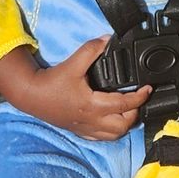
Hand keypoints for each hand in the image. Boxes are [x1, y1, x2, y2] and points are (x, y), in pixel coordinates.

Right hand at [11, 37, 151, 142]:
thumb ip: (91, 49)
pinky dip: (111, 132)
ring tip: (127, 110)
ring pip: (114, 135)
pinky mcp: (79, 130)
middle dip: (135, 112)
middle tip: (136, 98)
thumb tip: (108, 39)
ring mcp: (86, 128)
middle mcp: (92, 120)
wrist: (31, 95)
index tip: (148, 88)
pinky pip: (100, 138)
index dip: (140, 96)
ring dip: (125, 124)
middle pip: (124, 125)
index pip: (125, 104)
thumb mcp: (73, 63)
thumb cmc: (51, 82)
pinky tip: (110, 121)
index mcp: (93, 105)